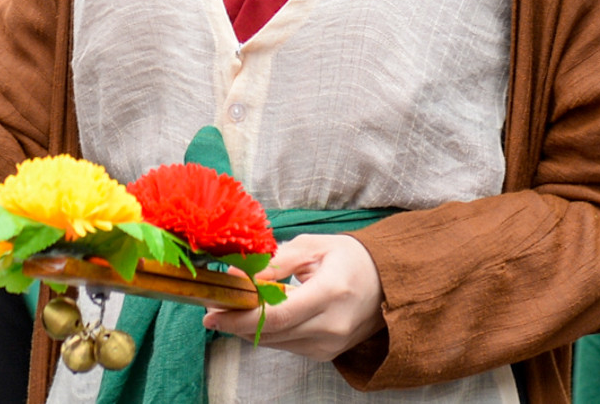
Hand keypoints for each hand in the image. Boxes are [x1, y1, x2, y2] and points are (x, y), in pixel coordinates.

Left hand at [203, 234, 384, 360]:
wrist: (388, 283)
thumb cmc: (350, 258)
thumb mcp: (312, 247)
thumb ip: (274, 262)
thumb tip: (237, 275)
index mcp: (329, 293)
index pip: (276, 315)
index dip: (239, 316)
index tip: (212, 310)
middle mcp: (330, 325)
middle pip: (271, 332)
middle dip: (236, 322)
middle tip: (211, 307)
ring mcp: (330, 344)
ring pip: (275, 342)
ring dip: (247, 328)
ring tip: (228, 308)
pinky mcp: (326, 353)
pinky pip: (286, 345)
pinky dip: (267, 331)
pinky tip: (254, 316)